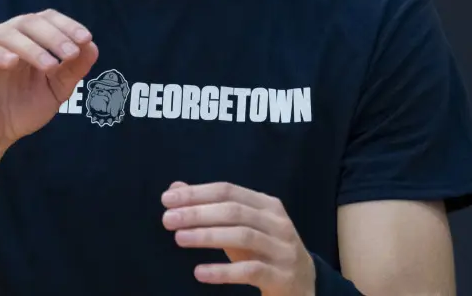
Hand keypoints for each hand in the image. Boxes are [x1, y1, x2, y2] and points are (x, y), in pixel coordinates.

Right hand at [0, 10, 97, 158]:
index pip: (46, 19)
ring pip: (7, 35)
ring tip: (50, 65)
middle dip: (54, 36)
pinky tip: (13, 63)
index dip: (66, 25)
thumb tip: (92, 46)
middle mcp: (4, 38)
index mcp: (26, 39)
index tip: (86, 38)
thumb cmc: (21, 110)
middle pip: (28, 22)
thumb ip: (73, 70)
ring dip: (32, 47)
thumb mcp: (55, 91)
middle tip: (71, 52)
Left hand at [161, 181, 315, 294]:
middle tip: (167, 219)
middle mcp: (277, 223)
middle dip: (198, 213)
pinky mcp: (281, 276)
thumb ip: (211, 207)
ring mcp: (282, 249)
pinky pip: (250, 271)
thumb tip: (176, 188)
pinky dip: (223, 271)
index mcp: (267, 205)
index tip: (167, 199)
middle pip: (234, 211)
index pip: (228, 191)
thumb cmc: (264, 250)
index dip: (197, 193)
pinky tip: (199, 272)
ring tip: (179, 238)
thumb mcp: (240, 227)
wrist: (304, 284)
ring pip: (242, 236)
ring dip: (208, 236)